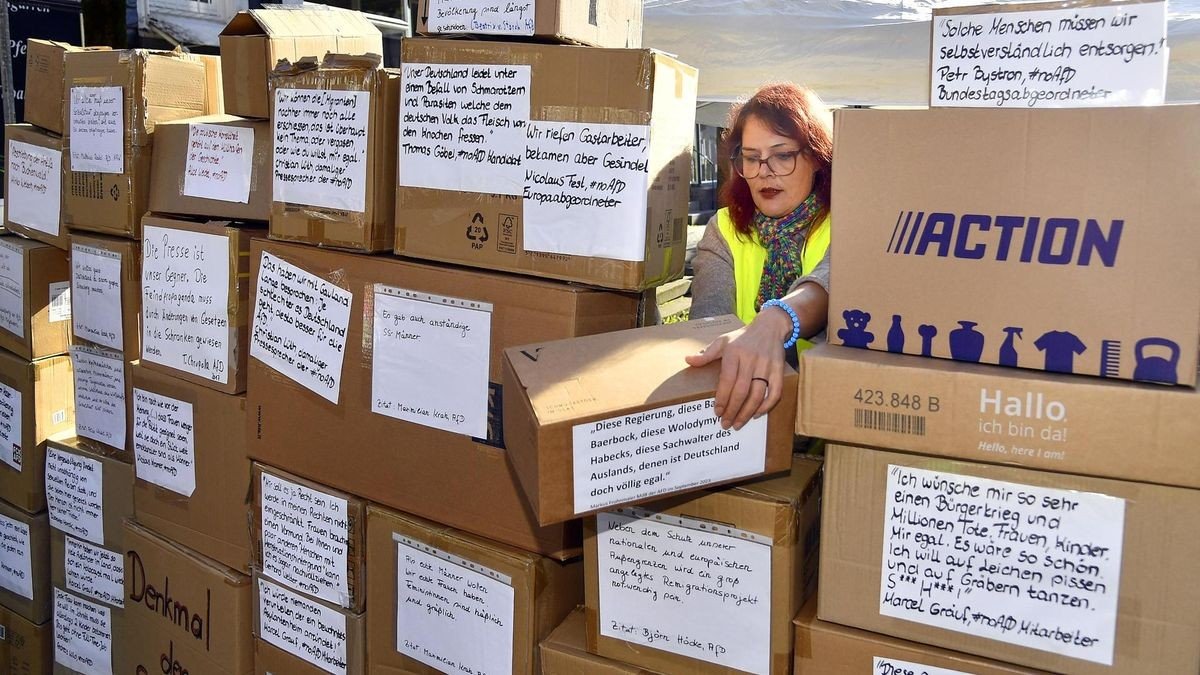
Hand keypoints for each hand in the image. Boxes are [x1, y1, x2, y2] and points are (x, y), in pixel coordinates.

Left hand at [684, 309, 790, 429]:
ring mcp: (766, 365)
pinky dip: (767, 405)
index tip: (716, 412)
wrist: (770, 326)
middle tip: (725, 423)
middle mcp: (751, 359)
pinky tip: (756, 414)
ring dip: (747, 412)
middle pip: (742, 390)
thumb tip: (688, 360)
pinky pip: (776, 391)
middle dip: (733, 410)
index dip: (722, 398)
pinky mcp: (779, 370)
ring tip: (738, 423)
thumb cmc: (742, 337)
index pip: (727, 380)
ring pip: (758, 394)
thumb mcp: (722, 341)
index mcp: (734, 353)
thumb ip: (706, 354)